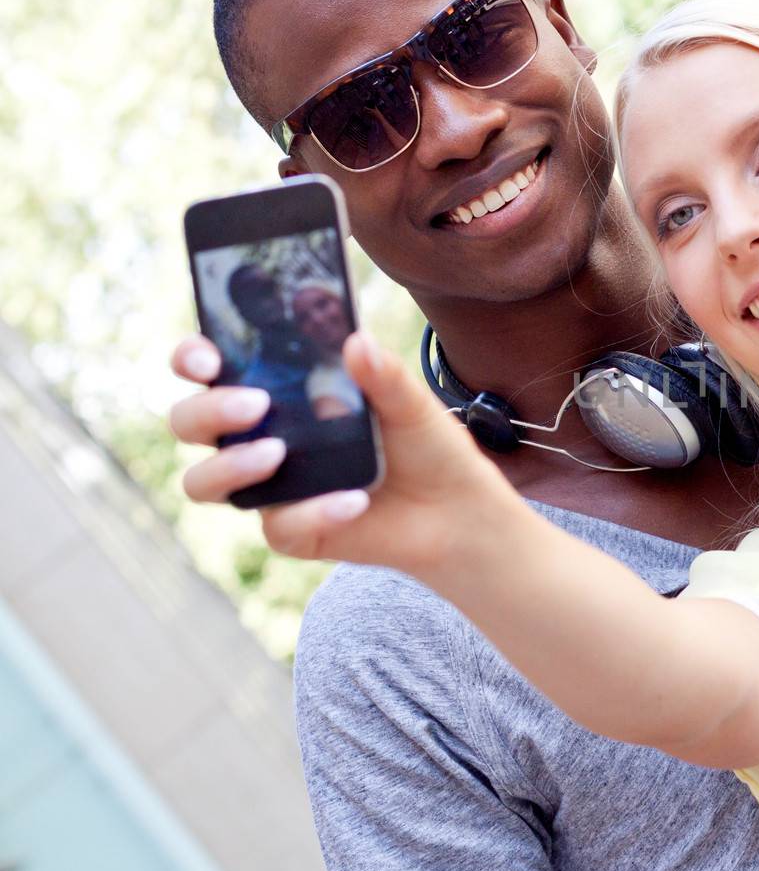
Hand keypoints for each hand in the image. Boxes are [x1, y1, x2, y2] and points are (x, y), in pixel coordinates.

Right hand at [170, 331, 517, 572]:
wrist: (457, 509)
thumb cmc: (424, 444)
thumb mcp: (412, 403)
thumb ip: (383, 374)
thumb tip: (356, 340)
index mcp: (277, 390)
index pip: (209, 367)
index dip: (192, 358)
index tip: (207, 356)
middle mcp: (258, 436)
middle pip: (189, 422)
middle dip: (208, 411)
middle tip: (256, 404)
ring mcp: (269, 486)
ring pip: (203, 482)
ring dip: (230, 466)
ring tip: (277, 453)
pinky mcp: (291, 530)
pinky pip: (278, 526)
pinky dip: (314, 512)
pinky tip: (353, 501)